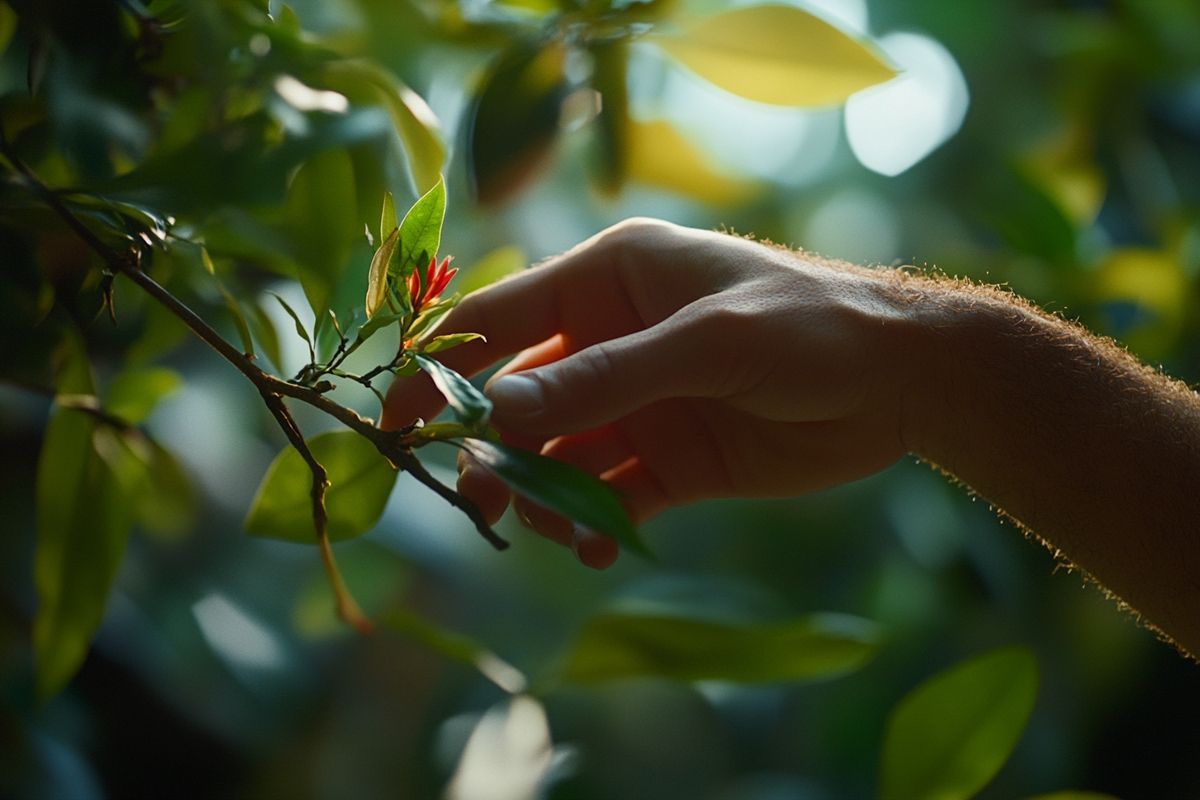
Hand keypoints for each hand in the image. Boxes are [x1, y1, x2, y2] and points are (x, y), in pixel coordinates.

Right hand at [383, 218, 928, 566]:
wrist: (904, 381)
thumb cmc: (808, 326)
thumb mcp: (704, 344)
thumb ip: (603, 378)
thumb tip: (498, 411)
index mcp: (608, 280)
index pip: (501, 319)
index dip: (443, 366)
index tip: (396, 419)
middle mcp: (612, 339)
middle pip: (522, 398)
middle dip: (497, 447)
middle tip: (482, 496)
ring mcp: (640, 404)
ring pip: (559, 455)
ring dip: (544, 494)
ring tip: (553, 529)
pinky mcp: (670, 460)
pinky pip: (608, 497)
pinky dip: (593, 524)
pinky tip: (595, 547)